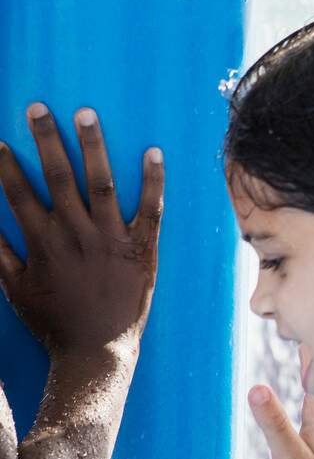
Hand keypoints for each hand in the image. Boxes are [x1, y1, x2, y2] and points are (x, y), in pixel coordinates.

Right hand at [0, 104, 162, 359]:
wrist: (97, 351)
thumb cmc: (55, 321)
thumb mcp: (17, 291)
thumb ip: (0, 257)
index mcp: (44, 243)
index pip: (20, 194)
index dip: (7, 166)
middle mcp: (76, 234)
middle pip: (58, 177)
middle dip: (47, 140)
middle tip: (39, 107)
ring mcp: (111, 237)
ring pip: (101, 182)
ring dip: (93, 146)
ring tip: (86, 113)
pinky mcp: (143, 246)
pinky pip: (150, 207)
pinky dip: (153, 179)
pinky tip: (153, 150)